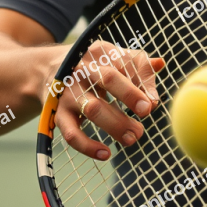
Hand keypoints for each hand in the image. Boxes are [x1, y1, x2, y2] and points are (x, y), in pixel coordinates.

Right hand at [50, 40, 164, 159]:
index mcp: (100, 53)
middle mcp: (83, 69)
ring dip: (115, 124)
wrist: (46, 70)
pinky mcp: (58, 113)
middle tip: (147, 112)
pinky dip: (87, 146)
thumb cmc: (91, 66)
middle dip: (130, 95)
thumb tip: (160, 64)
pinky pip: (71, 132)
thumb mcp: (111, 57)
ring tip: (133, 137)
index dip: (142, 82)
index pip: (126, 63)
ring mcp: (69, 92)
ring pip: (93, 108)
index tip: (153, 102)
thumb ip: (136, 63)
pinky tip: (106, 154)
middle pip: (109, 79)